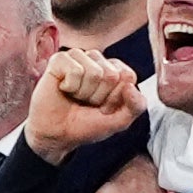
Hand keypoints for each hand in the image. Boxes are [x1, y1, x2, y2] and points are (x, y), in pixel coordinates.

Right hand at [26, 49, 141, 164]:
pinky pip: (75, 70)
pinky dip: (70, 87)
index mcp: (114, 69)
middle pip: (112, 75)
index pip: (128, 76)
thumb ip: (136, 106)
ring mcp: (78, 57)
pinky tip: (63, 89)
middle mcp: (97, 60)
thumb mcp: (119, 121)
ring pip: (94, 73)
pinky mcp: (59, 59)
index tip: (103, 108)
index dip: (115, 98)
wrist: (56, 135)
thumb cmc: (85, 125)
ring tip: (75, 97)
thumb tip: (131, 86)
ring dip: (84, 93)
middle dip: (99, 97)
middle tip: (87, 104)